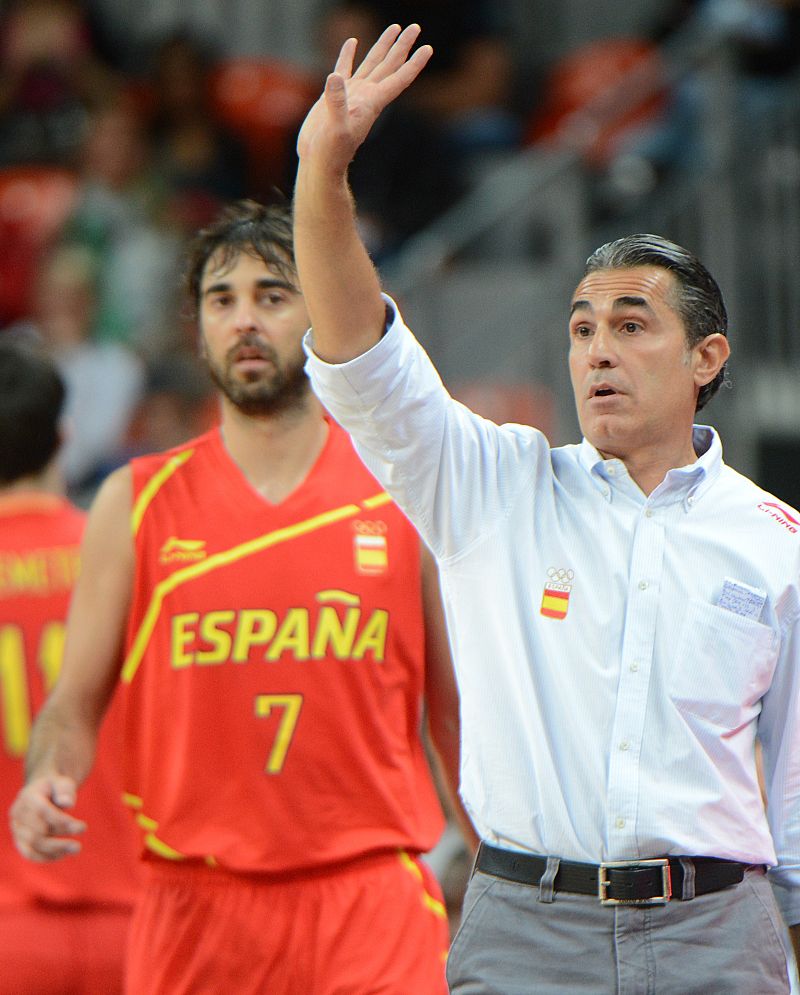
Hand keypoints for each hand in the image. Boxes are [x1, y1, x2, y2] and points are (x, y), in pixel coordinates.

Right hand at [9, 775, 85, 861]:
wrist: (42, 792)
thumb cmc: (56, 788)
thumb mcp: (63, 783)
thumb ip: (65, 790)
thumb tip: (68, 803)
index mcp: (28, 796)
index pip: (42, 811)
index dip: (62, 821)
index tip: (83, 827)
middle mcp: (18, 814)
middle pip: (37, 833)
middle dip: (59, 841)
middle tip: (78, 846)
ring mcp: (16, 828)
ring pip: (32, 846)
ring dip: (55, 850)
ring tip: (75, 849)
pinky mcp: (19, 839)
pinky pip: (29, 853)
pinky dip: (46, 857)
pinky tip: (63, 854)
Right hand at [297, 23, 432, 173]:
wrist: (320, 161)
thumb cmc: (331, 150)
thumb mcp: (335, 127)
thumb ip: (336, 102)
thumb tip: (335, 77)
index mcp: (373, 102)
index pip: (399, 79)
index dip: (414, 64)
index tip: (428, 48)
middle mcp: (367, 95)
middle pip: (390, 66)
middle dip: (403, 46)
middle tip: (416, 27)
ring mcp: (353, 94)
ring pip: (373, 63)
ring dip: (384, 46)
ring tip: (394, 28)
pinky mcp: (336, 95)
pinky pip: (346, 68)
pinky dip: (349, 54)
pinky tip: (353, 42)